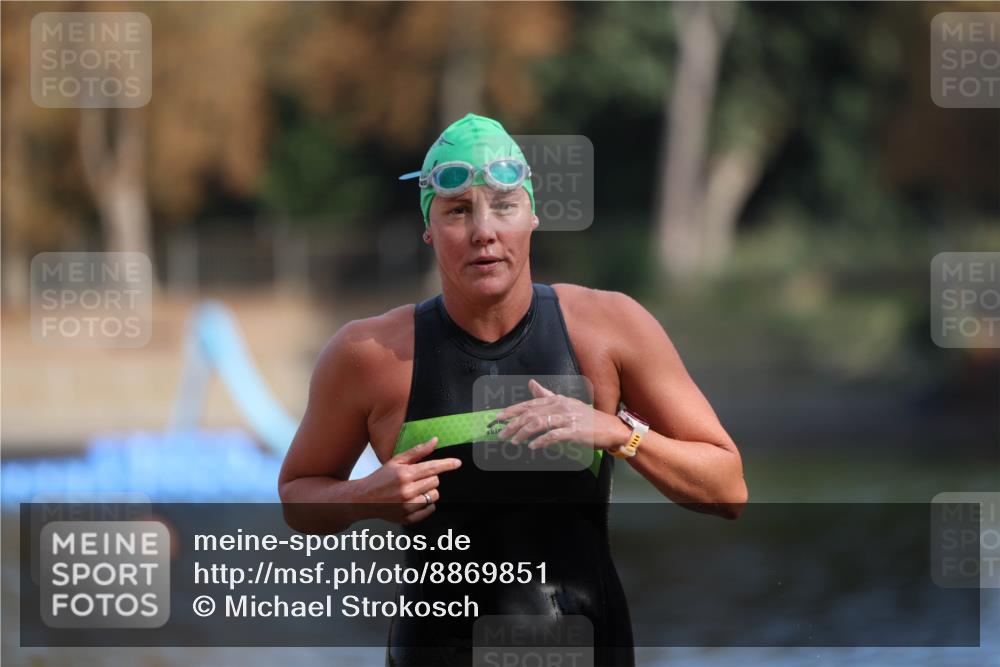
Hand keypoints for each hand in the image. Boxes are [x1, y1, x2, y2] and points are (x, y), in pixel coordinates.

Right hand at [354, 437, 461, 524]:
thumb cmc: (380, 478)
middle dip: (430, 478)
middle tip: (417, 478)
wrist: (364, 499)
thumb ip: (417, 451)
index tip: (457, 463)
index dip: (447, 464)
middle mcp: (407, 491)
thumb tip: (435, 441)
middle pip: (435, 482)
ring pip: (434, 496)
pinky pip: (430, 510)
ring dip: (429, 491)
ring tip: (415, 489)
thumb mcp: (396, 461)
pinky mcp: (408, 519)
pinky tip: (414, 500)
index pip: (432, 467)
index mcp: (404, 475)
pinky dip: (426, 505)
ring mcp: (407, 507)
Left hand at [495, 379, 629, 451]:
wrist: (611, 428)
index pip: (529, 403)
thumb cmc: (587, 418)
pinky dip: (541, 441)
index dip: (512, 410)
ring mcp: (568, 418)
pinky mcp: (575, 431)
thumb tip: (531, 384)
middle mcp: (561, 405)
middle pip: (531, 414)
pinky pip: (553, 435)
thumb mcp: (566, 403)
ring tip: (514, 442)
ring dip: (523, 434)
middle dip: (513, 424)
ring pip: (539, 424)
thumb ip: (547, 395)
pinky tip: (533, 447)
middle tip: (501, 435)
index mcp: (557, 399)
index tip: (498, 418)